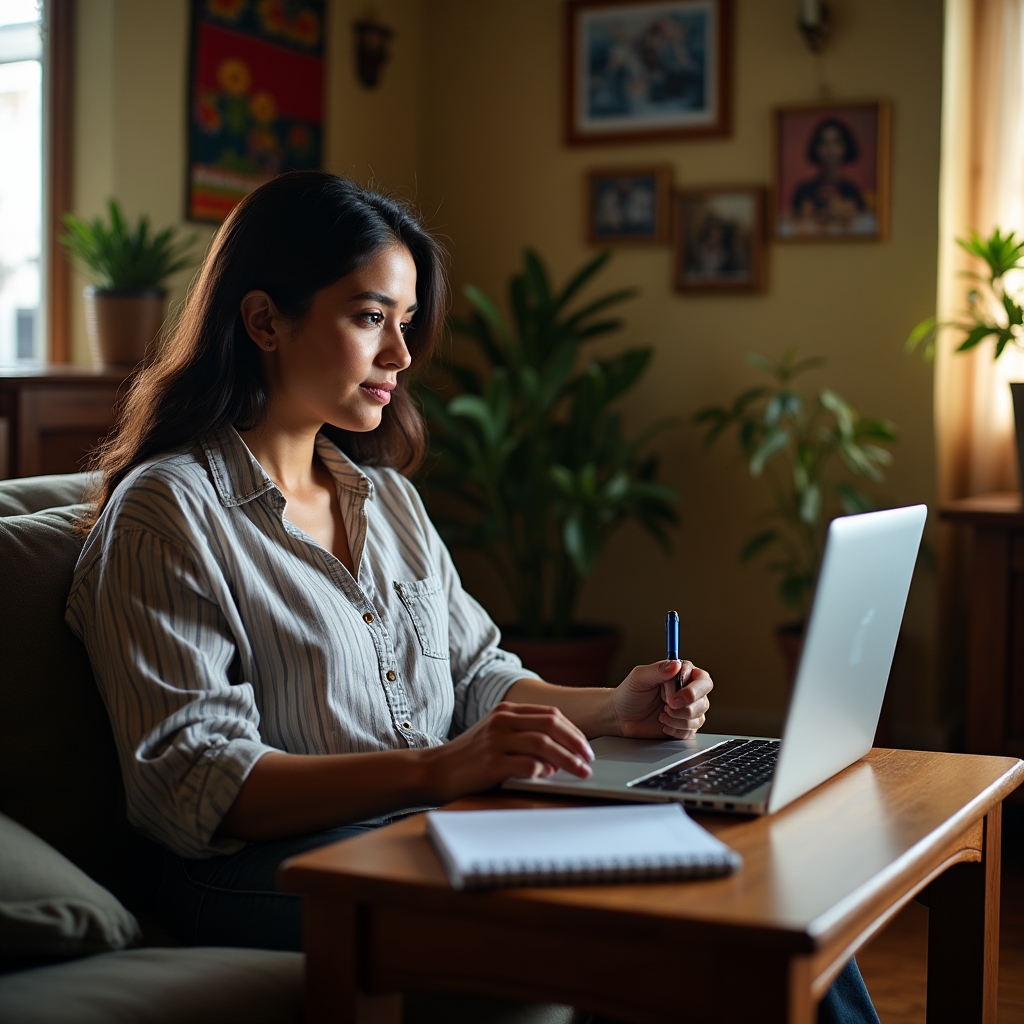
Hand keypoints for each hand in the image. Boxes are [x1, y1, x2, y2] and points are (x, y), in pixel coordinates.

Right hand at [423, 702, 595, 802]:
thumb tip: (559, 752)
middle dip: (577, 743)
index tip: (586, 747)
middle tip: (590, 759)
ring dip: (568, 759)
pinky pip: (527, 765)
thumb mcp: (495, 735)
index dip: (574, 730)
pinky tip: (550, 777)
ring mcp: (496, 741)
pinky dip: (543, 771)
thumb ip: (523, 736)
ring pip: (544, 744)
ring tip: (581, 772)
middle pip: (552, 725)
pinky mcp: (491, 763)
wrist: (435, 770)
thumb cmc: (469, 757)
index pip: (551, 714)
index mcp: (506, 711)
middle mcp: (502, 721)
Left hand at [611, 660, 712, 739]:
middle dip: (686, 706)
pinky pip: (691, 731)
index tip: (672, 696)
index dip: (691, 689)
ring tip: (661, 714)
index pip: (701, 679)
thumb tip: (675, 665)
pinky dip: (675, 729)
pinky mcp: (685, 726)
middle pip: (704, 699)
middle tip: (668, 706)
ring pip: (698, 716)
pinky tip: (663, 724)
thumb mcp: (639, 678)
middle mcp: (688, 691)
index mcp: (681, 675)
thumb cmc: (629, 694)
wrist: (621, 717)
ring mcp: (688, 710)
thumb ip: (658, 670)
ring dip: (677, 718)